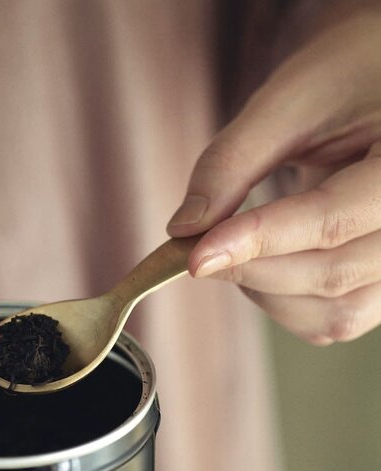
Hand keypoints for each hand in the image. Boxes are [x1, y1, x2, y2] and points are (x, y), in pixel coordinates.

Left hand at [167, 4, 380, 344]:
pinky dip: (284, 303)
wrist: (378, 83)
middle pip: (329, 275)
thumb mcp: (289, 100)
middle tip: (195, 249)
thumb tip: (184, 229)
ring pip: (334, 313)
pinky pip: (334, 319)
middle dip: (249, 268)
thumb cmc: (347, 76)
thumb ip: (233, 162)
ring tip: (233, 248)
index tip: (192, 256)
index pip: (330, 222)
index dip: (256, 242)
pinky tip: (260, 265)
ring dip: (265, 291)